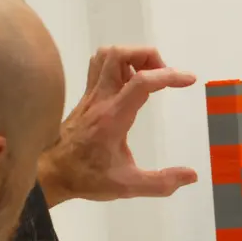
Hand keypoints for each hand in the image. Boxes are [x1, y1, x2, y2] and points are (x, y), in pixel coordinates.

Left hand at [37, 46, 198, 206]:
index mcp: (113, 117)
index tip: (189, 80)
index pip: (141, 81)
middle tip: (163, 76)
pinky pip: (99, 66)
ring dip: (132, 56)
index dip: (169, 75)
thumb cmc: (87, 178)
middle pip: (120, 54)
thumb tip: (191, 176)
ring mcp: (90, 95)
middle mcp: (100, 99)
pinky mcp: (85, 96)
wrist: (50, 174)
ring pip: (107, 55)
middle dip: (149, 57)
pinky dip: (118, 63)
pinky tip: (130, 83)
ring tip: (148, 76)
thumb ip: (160, 183)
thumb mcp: (127, 186)